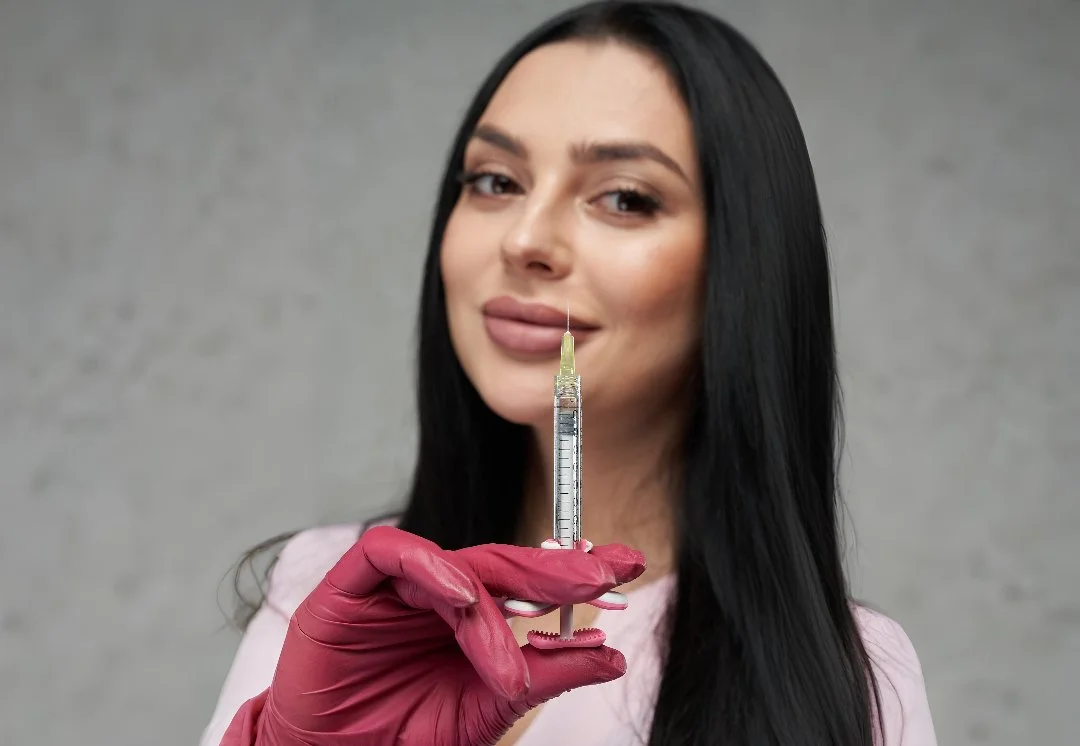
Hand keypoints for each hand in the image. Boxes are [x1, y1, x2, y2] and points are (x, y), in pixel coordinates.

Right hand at [252, 525, 644, 745]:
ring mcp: (395, 585)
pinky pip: (389, 553)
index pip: (528, 581)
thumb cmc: (401, 734)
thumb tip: (612, 656)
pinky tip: (461, 596)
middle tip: (603, 574)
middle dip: (555, 568)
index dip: (574, 575)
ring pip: (455, 565)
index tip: (625, 574)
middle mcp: (437, 591)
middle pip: (501, 562)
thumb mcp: (487, 709)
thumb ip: (545, 676)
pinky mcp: (349, 586)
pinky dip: (429, 568)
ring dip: (493, 599)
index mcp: (469, 614)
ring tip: (515, 646)